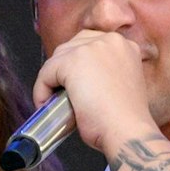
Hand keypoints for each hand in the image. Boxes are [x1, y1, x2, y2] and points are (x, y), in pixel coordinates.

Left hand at [33, 29, 154, 158]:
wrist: (127, 130)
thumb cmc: (125, 119)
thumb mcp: (121, 85)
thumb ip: (106, 74)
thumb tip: (83, 80)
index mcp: (125, 45)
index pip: (91, 44)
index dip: (79, 65)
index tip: (75, 84)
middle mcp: (110, 40)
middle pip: (73, 47)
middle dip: (63, 69)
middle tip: (62, 94)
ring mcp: (91, 48)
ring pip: (58, 59)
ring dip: (52, 80)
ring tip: (54, 102)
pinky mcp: (72, 62)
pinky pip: (46, 72)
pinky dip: (42, 90)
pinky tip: (46, 105)